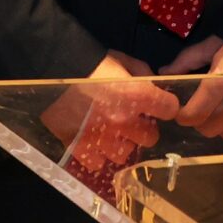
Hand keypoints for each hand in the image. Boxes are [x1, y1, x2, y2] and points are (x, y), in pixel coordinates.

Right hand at [44, 50, 181, 189]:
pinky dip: (97, 155)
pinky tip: (94, 143)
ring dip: (121, 143)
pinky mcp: (80, 147)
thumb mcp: (121, 59)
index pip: (169, 108)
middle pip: (151, 137)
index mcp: (138, 95)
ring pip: (125, 153)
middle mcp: (124, 121)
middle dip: (145, 128)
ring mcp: (102, 138)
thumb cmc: (91, 62)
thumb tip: (153, 84)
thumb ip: (141, 73)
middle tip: (133, 120)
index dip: (166, 105)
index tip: (159, 105)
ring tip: (112, 133)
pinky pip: (98, 163)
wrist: (53, 71)